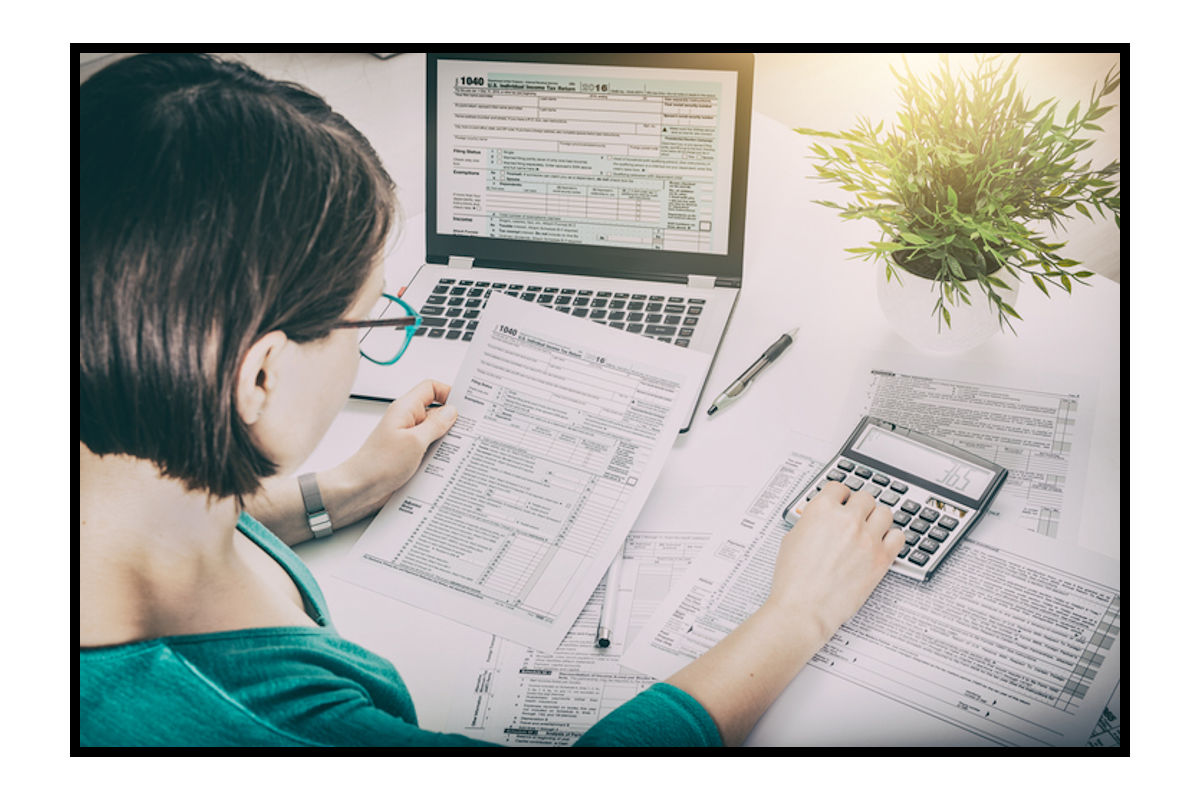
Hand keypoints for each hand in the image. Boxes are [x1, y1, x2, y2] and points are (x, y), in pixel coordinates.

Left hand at [338, 379, 457, 517]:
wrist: (359, 489)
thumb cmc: (378, 464)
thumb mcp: (415, 442)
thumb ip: (436, 425)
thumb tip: (451, 412)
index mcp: (405, 409)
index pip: (430, 388)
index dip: (448, 392)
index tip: (465, 406)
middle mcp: (406, 421)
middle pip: (435, 410)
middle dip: (452, 420)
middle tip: (468, 430)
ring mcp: (407, 438)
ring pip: (434, 432)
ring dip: (446, 440)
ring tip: (456, 449)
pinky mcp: (407, 455)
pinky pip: (429, 448)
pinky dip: (438, 454)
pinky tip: (445, 463)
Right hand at [764, 481, 904, 640]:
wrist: (804, 608)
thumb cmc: (794, 580)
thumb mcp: (791, 539)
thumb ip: (810, 523)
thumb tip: (819, 522)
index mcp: (822, 510)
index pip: (839, 487)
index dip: (839, 495)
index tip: (841, 501)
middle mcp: (847, 520)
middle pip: (865, 497)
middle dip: (860, 506)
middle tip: (856, 516)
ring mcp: (867, 538)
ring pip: (885, 512)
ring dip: (877, 519)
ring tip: (871, 529)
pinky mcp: (881, 558)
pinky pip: (898, 537)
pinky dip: (892, 538)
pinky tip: (882, 543)